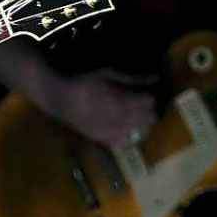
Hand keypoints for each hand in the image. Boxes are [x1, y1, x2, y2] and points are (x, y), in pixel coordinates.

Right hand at [43, 68, 157, 147]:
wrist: (61, 99)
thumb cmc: (85, 82)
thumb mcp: (109, 74)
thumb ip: (133, 78)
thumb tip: (155, 77)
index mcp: (121, 101)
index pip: (147, 103)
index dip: (150, 98)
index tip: (147, 94)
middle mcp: (118, 119)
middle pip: (146, 119)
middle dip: (148, 112)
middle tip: (142, 105)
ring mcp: (111, 131)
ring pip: (137, 131)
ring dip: (140, 123)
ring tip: (134, 116)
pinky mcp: (102, 139)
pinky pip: (123, 141)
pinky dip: (128, 135)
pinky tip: (124, 128)